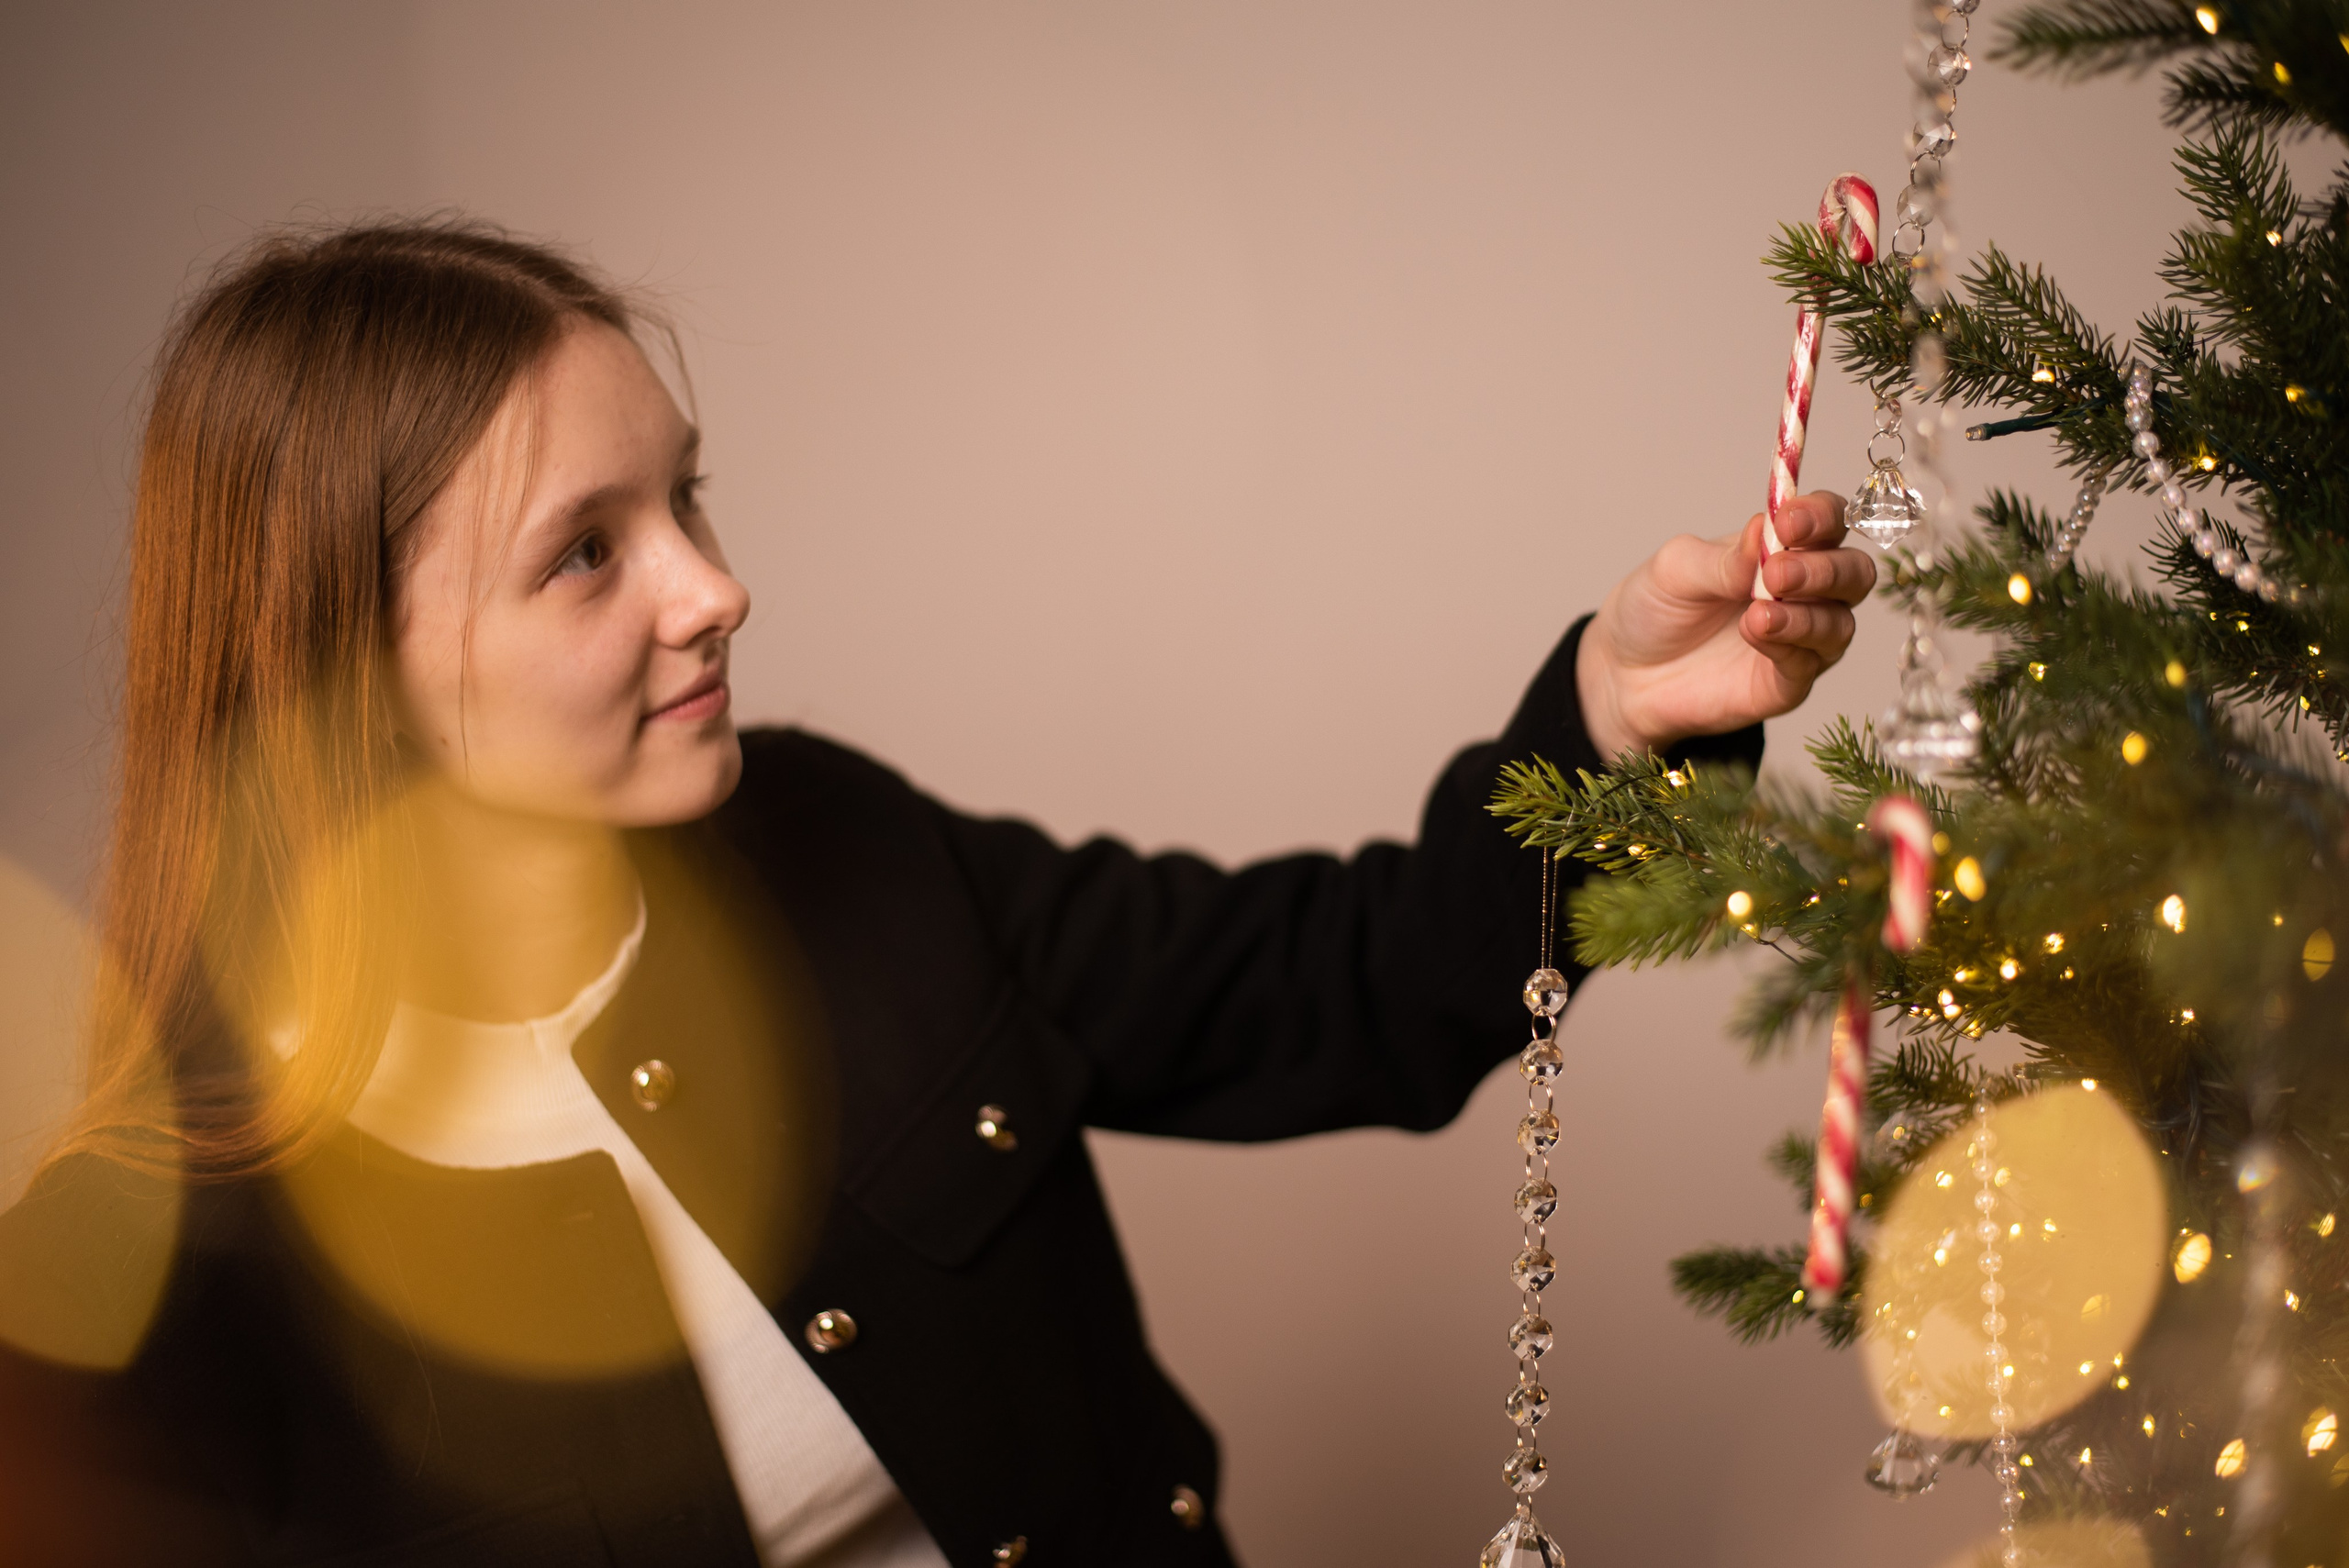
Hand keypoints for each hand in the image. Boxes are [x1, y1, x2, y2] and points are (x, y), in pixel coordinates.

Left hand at [1574, 491, 1874, 757]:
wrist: (1624, 672)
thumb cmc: (1655, 610)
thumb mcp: (1676, 569)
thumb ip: (1724, 556)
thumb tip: (1763, 530)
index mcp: (1782, 548)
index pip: (1829, 520)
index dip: (1819, 516)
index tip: (1788, 522)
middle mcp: (1805, 592)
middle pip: (1853, 572)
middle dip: (1822, 569)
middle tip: (1776, 572)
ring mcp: (1801, 639)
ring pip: (1839, 623)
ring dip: (1805, 615)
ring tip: (1758, 611)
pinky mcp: (1786, 683)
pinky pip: (1809, 665)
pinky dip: (1789, 647)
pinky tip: (1757, 634)